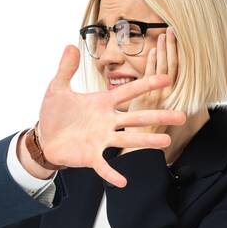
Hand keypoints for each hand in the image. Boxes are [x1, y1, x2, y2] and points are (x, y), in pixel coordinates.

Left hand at [33, 45, 185, 187]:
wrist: (44, 138)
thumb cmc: (55, 114)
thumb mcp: (58, 88)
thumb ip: (66, 68)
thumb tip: (71, 45)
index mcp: (102, 103)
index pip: (127, 92)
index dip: (146, 85)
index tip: (167, 78)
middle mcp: (106, 121)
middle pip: (136, 117)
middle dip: (158, 116)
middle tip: (181, 115)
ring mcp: (101, 139)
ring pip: (127, 139)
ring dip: (146, 141)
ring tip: (166, 142)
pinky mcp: (91, 155)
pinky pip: (104, 165)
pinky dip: (112, 173)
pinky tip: (123, 182)